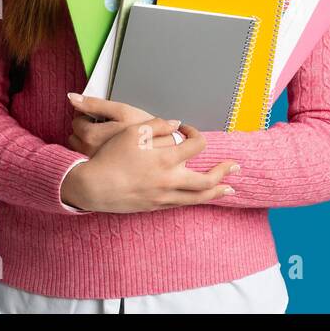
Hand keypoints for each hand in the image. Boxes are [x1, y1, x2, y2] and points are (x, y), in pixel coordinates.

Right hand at [61, 119, 239, 213]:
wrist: (92, 186)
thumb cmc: (110, 156)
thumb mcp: (132, 130)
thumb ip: (157, 125)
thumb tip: (176, 124)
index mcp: (166, 158)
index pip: (197, 146)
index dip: (197, 134)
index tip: (188, 130)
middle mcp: (169, 180)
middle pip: (207, 180)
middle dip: (224, 173)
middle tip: (236, 167)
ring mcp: (163, 196)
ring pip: (198, 198)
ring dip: (216, 192)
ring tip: (229, 189)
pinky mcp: (155, 206)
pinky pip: (181, 204)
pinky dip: (195, 199)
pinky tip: (199, 197)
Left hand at [66, 93, 181, 155]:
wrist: (164, 158)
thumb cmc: (144, 135)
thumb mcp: (122, 111)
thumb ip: (95, 103)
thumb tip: (72, 97)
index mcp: (92, 136)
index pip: (77, 121)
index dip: (89, 116)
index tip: (102, 118)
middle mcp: (89, 153)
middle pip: (76, 136)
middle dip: (87, 130)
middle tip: (106, 128)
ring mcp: (95, 166)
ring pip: (81, 150)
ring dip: (90, 143)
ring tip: (109, 140)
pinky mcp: (102, 175)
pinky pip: (90, 163)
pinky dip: (96, 156)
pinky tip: (111, 153)